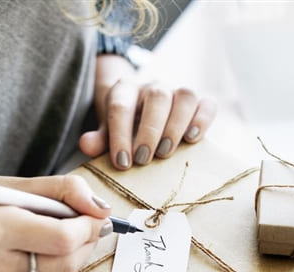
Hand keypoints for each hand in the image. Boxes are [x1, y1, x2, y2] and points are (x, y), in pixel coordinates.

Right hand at [0, 174, 110, 271]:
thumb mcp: (18, 183)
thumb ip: (65, 190)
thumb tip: (102, 210)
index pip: (62, 239)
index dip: (88, 227)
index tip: (96, 215)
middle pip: (67, 262)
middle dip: (87, 241)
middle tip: (87, 222)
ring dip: (71, 250)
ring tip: (54, 228)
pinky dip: (51, 261)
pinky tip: (32, 247)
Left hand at [79, 56, 216, 168]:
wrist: (142, 114)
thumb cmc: (124, 128)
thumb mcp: (107, 133)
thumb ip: (98, 140)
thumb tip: (86, 145)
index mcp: (125, 90)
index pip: (121, 106)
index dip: (120, 135)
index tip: (122, 163)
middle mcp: (152, 86)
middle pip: (156, 97)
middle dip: (150, 131)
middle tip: (144, 159)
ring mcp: (177, 92)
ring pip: (185, 96)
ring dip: (176, 126)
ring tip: (166, 153)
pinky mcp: (199, 102)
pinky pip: (207, 103)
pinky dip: (203, 119)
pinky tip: (193, 139)